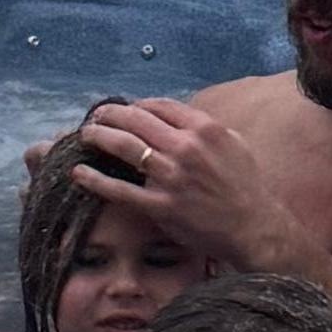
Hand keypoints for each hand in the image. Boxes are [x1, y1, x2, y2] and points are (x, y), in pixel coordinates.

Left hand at [75, 94, 301, 275]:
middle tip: (95, 116)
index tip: (125, 109)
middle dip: (110, 114)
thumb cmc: (244, 185)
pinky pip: (120, 191)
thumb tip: (174, 115)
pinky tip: (79, 173)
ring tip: (84, 135)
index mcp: (205, 129)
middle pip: (136, 120)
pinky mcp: (160, 206)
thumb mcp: (233, 142)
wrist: (252, 226)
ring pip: (124, 147)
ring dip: (99, 137)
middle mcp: (186, 148)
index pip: (159, 105)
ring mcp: (171, 177)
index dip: (136, 105)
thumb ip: (203, 127)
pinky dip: (95, 180)